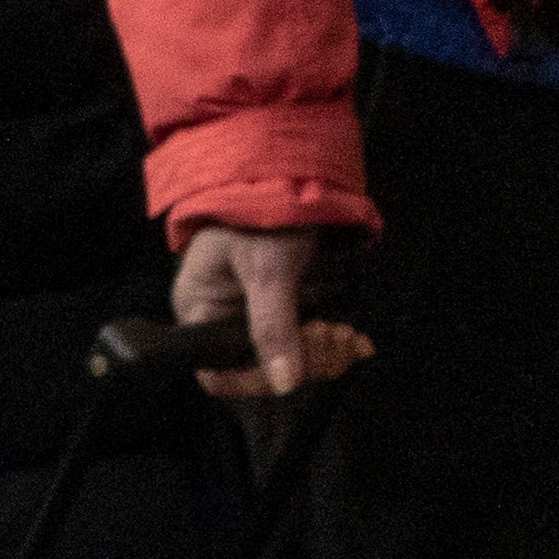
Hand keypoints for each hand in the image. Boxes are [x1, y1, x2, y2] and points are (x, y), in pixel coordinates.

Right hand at [168, 221, 366, 403]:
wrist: (287, 174)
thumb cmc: (260, 211)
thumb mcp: (266, 268)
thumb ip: (272, 325)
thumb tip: (285, 384)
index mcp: (201, 311)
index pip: (218, 372)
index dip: (255, 382)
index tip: (292, 372)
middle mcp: (227, 319)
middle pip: (264, 369)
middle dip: (305, 360)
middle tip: (330, 332)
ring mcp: (262, 315)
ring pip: (295, 360)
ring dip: (327, 353)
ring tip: (344, 330)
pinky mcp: (293, 308)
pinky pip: (314, 341)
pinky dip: (339, 344)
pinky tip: (356, 339)